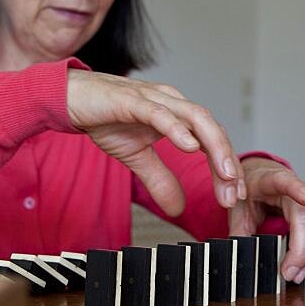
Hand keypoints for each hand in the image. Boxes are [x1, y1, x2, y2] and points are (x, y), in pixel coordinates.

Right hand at [66, 69, 245, 216]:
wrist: (70, 97)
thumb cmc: (105, 119)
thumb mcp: (136, 157)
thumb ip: (159, 179)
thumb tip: (178, 208)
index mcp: (178, 115)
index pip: (212, 140)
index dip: (226, 167)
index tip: (234, 196)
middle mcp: (173, 102)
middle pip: (212, 128)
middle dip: (227, 162)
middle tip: (234, 193)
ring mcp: (154, 98)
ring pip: (195, 118)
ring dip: (213, 146)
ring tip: (224, 173)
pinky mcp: (132, 100)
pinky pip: (160, 113)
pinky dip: (177, 129)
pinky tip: (189, 147)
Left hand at [228, 157, 304, 282]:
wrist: (258, 178)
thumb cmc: (249, 188)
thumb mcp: (237, 206)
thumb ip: (238, 229)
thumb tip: (240, 254)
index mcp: (271, 180)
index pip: (287, 181)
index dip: (299, 190)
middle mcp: (294, 189)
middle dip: (300, 247)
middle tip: (288, 271)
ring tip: (294, 275)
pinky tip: (300, 270)